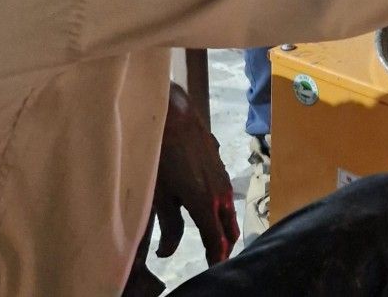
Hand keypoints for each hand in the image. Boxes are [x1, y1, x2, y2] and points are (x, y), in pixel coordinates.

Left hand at [153, 84, 237, 266]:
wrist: (174, 116)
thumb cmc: (161, 156)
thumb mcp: (159, 196)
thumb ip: (168, 227)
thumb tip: (167, 252)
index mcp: (205, 203)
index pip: (216, 241)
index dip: (215, 259)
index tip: (212, 271)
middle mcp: (220, 193)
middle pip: (228, 229)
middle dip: (222, 247)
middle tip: (212, 260)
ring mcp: (223, 177)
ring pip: (227, 211)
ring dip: (221, 226)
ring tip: (209, 237)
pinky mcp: (220, 166)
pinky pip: (224, 195)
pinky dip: (219, 208)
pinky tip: (206, 207)